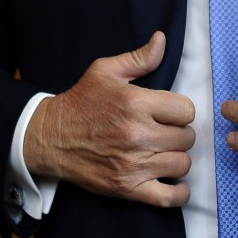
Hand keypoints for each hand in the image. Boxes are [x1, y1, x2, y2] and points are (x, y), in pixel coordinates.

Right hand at [23, 31, 194, 206]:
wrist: (51, 137)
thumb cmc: (81, 101)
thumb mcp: (106, 71)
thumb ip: (139, 58)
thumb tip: (161, 39)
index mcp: (137, 103)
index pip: (186, 111)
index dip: (181, 110)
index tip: (170, 112)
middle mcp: (138, 135)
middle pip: (186, 137)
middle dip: (179, 133)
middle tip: (166, 131)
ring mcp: (134, 164)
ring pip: (182, 164)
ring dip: (177, 157)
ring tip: (165, 151)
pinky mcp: (127, 188)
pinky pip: (168, 198)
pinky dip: (179, 193)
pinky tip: (177, 183)